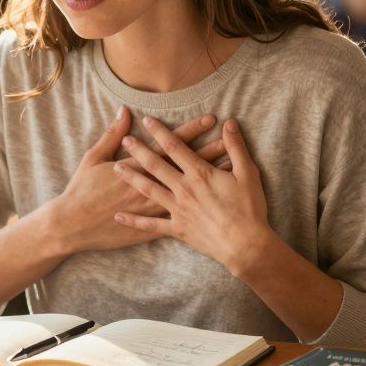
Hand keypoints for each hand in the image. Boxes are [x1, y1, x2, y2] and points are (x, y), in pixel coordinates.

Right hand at [46, 106, 225, 253]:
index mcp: (137, 166)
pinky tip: (214, 200)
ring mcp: (153, 207)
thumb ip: (112, 135)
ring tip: (230, 167)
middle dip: (208, 149)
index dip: (191, 130)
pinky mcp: (151, 226)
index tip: (210, 119)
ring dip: (209, 177)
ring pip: (188, 189)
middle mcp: (149, 185)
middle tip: (229, 137)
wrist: (74, 226)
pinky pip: (181, 214)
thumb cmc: (82, 191)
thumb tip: (125, 111)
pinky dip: (199, 206)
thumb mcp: (94, 157)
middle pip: (185, 164)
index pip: (171, 144)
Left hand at [113, 117, 271, 275]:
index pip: (175, 147)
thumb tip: (229, 123)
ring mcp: (178, 209)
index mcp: (200, 173)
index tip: (147, 120)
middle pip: (156, 165)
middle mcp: (184, 189)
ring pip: (149, 190)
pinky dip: (134, 221)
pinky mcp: (177, 229)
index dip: (160, 132)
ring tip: (116, 167)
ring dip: (132, 177)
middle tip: (126, 140)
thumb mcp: (248, 173)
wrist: (246, 245)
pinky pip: (151, 225)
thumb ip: (236, 147)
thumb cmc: (249, 208)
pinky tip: (119, 216)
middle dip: (139, 151)